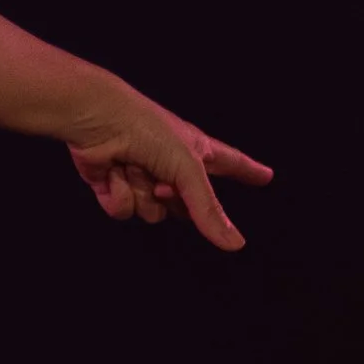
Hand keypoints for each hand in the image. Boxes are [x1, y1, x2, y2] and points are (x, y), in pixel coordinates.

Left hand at [65, 93, 273, 245]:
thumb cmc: (148, 130)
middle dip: (174, 200)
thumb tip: (235, 244)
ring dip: (142, 195)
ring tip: (134, 168)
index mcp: (195, 150)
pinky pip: (124, 211)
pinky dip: (119, 194)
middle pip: (187, 207)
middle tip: (163, 181)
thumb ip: (208, 210)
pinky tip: (112, 173)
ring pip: (152, 213)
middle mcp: (170, 164)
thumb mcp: (187, 170)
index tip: (265, 176)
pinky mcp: (114, 185)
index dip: (247, 171)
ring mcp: (142, 176)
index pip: (230, 163)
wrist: (98, 118)